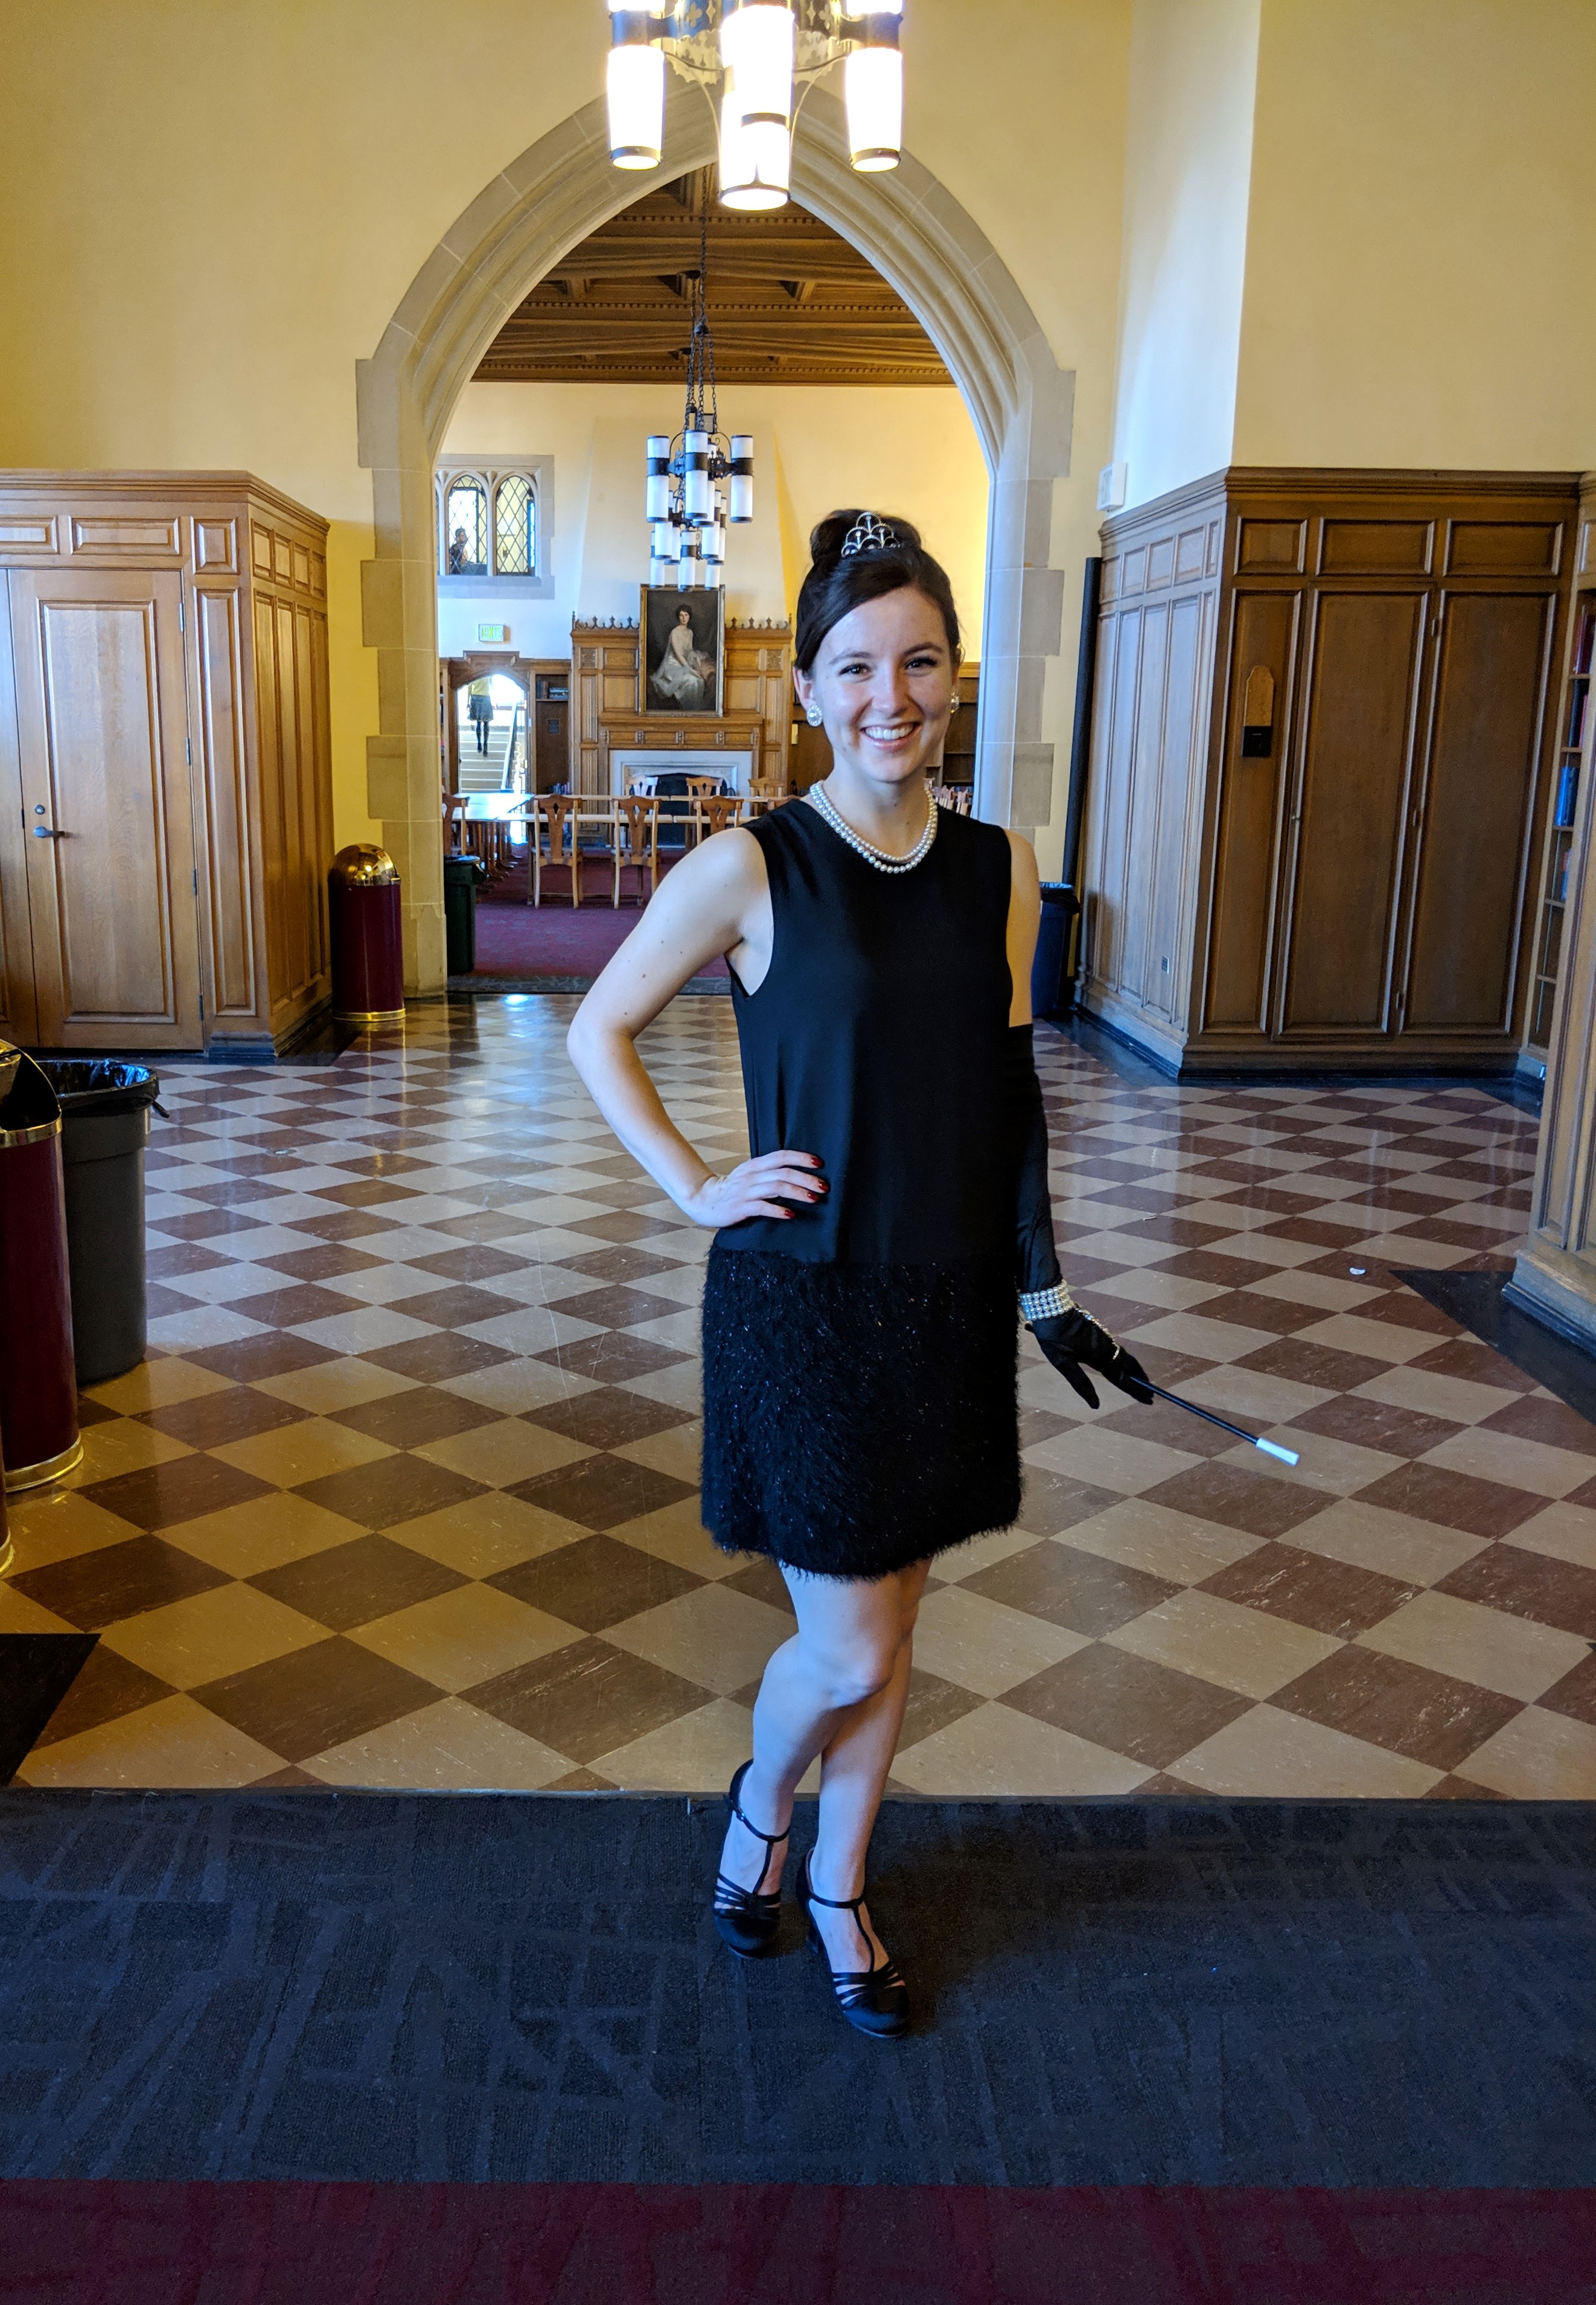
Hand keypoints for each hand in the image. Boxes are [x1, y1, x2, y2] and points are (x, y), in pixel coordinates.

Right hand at [682, 1150, 826, 1228]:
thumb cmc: (734, 1189)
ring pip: (776, 1187)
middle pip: (783, 1172)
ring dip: (797, 1192)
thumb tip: (798, 1174)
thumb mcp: (751, 1175)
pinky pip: (762, 1207)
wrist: (705, 1200)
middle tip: (824, 1186)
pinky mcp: (740, 1207)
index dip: (801, 1158)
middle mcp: (752, 1175)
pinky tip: (791, 1214)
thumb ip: (770, 1173)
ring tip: (814, 1198)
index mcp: (755, 1165)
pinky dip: (778, 1210)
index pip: (781, 1156)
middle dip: (806, 1178)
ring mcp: (746, 1191)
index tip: (819, 1163)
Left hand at [1030, 1308, 1152, 1409]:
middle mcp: (1106, 1346)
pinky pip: (1116, 1348)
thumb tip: (1095, 1405)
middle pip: (1128, 1365)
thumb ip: (1080, 1383)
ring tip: (1141, 1378)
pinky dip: (1124, 1358)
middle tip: (1150, 1391)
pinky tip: (1122, 1361)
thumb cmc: (1053, 1335)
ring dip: (1133, 1368)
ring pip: (1123, 1355)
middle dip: (1140, 1379)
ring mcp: (1103, 1336)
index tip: (1149, 1400)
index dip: (1135, 1390)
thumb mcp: (1062, 1362)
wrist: (1051, 1304)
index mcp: (1099, 1356)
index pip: (1122, 1378)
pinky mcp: (1098, 1330)